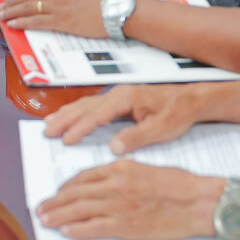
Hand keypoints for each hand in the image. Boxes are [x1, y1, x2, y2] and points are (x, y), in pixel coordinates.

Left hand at [0, 0, 110, 36]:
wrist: (117, 9)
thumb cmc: (104, 0)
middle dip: (11, 2)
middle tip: (1, 6)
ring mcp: (58, 6)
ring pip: (28, 7)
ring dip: (11, 12)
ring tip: (1, 15)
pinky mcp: (61, 21)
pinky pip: (36, 21)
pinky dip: (22, 22)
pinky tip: (13, 24)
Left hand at [36, 160, 219, 239]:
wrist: (197, 202)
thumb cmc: (178, 184)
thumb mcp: (144, 167)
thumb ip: (121, 173)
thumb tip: (102, 183)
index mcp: (120, 167)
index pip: (83, 176)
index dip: (66, 186)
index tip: (58, 192)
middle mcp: (115, 185)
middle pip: (76, 193)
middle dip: (55, 201)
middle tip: (41, 208)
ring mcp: (119, 206)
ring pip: (79, 210)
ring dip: (58, 215)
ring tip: (45, 220)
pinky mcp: (126, 226)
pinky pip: (94, 228)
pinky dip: (77, 230)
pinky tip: (67, 231)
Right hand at [43, 83, 217, 149]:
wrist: (192, 99)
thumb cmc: (178, 112)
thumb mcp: (161, 129)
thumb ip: (136, 137)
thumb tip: (114, 147)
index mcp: (127, 98)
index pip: (98, 114)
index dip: (81, 128)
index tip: (67, 139)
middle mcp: (119, 93)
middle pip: (86, 106)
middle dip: (65, 119)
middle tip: (47, 132)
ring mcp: (119, 95)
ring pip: (87, 104)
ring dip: (67, 114)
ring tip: (50, 124)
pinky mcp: (121, 100)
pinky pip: (93, 104)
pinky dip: (78, 111)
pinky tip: (70, 116)